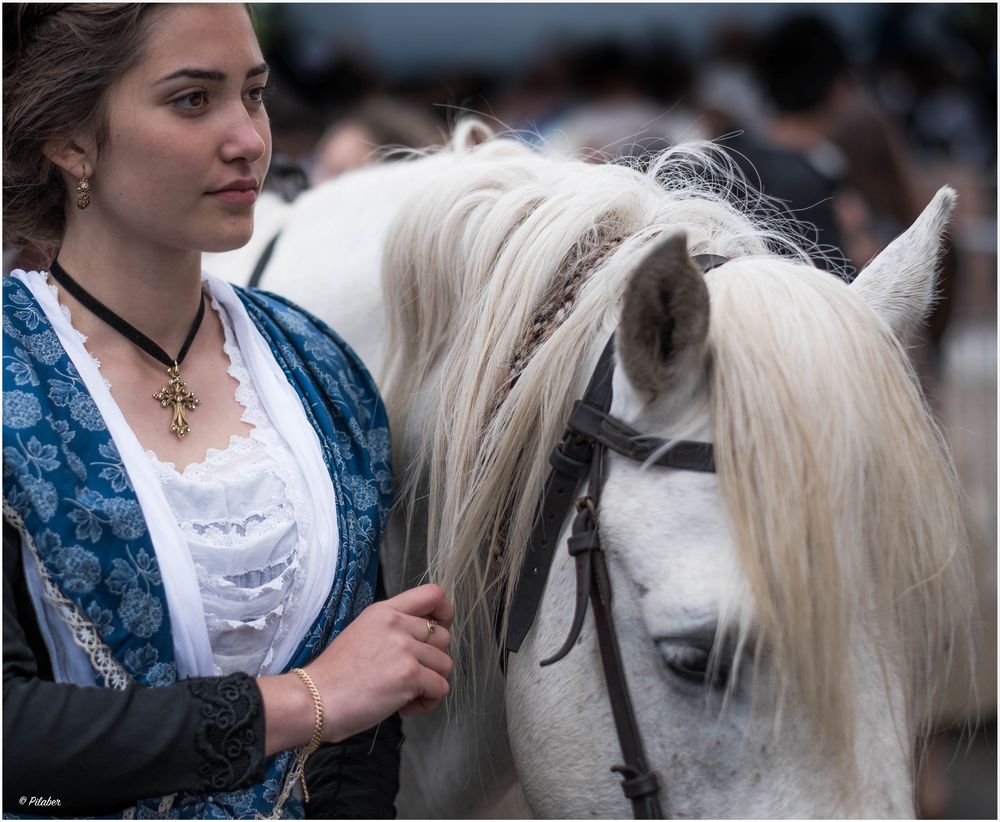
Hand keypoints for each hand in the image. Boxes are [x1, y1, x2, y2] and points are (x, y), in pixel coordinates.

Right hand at [305, 583, 453, 741]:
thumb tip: (418, 642)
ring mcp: (404, 648)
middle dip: (432, 660)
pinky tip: (404, 707)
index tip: (438, 629)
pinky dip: (428, 702)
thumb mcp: (362, 633)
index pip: (432, 594)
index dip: (444, 612)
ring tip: (404, 695)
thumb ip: (391, 630)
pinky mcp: (409, 675)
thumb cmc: (333, 676)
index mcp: (384, 611)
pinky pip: (440, 688)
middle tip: (409, 676)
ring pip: (445, 664)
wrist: (314, 699)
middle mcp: (397, 624)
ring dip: (430, 684)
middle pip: (443, 636)